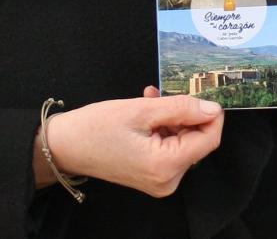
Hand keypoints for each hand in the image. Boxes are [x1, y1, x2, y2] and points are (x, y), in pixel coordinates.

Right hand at [35, 91, 223, 197]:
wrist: (64, 146)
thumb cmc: (95, 128)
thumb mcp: (141, 110)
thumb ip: (181, 108)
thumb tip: (212, 109)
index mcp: (165, 165)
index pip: (209, 139)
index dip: (210, 114)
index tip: (198, 95)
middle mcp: (167, 180)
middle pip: (197, 141)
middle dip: (184, 114)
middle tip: (162, 95)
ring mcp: (160, 181)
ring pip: (183, 141)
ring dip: (172, 118)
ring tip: (150, 100)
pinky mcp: (152, 176)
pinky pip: (170, 148)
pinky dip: (163, 128)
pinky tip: (148, 112)